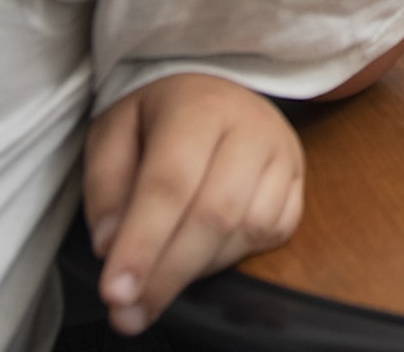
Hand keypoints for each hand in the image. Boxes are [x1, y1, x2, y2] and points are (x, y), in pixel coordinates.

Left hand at [83, 73, 305, 337]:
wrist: (216, 87)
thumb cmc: (158, 115)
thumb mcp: (113, 130)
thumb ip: (105, 184)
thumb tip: (110, 245)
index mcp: (197, 106)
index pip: (171, 182)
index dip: (143, 242)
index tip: (115, 291)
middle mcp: (250, 126)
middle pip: (215, 213)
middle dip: (169, 273)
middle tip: (129, 315)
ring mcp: (282, 153)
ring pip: (249, 228)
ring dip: (199, 268)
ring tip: (161, 279)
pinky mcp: (299, 179)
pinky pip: (275, 233)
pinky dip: (235, 256)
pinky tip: (202, 256)